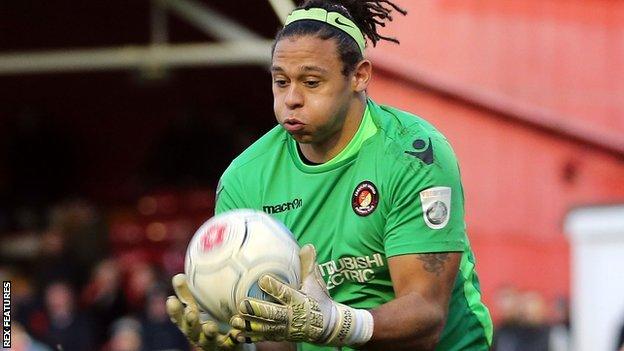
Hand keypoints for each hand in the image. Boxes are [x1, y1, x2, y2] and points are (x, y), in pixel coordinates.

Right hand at [167, 273, 250, 349]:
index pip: (178, 318)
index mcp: (190, 325)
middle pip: (191, 331)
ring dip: (209, 332)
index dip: (174, 311)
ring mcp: (214, 342)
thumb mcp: (198, 310)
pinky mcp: (230, 347)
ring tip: (210, 326)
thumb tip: (178, 276)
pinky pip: (233, 343)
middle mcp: (199, 335)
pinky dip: (235, 338)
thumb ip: (188, 295)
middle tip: (190, 312)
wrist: (231, 345)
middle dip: (190, 322)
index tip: (171, 300)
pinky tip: (238, 333)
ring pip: (209, 339)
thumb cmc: (211, 322)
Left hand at [230, 245, 373, 346]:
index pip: (286, 293)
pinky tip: (237, 335)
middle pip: (273, 314)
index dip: (274, 287)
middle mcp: (291, 316)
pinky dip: (251, 337)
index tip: (262, 279)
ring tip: (235, 320)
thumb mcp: (316, 282)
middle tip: (243, 304)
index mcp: (299, 300)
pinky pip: (264, 337)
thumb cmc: (319, 300)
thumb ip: (308, 265)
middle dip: (258, 310)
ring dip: (250, 324)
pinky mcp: (280, 335)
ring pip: (265, 327)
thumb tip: (307, 246)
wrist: (327, 326)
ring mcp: (285, 328)